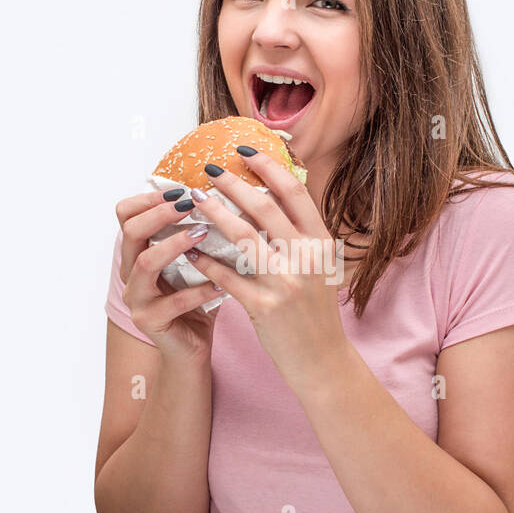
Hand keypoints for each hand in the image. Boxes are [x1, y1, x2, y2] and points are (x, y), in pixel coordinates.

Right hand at [115, 190, 223, 360]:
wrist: (192, 349)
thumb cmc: (198, 301)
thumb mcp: (198, 263)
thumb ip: (202, 234)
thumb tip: (231, 198)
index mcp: (138, 253)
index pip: (126, 215)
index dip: (149, 199)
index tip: (180, 190)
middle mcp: (130, 273)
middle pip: (131, 232)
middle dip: (160, 213)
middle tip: (190, 203)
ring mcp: (137, 299)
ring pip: (146, 264)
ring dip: (175, 245)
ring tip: (203, 233)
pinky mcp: (150, 322)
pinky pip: (172, 302)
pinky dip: (198, 290)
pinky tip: (220, 285)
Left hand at [183, 151, 350, 385]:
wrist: (323, 361)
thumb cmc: (315, 313)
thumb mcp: (319, 268)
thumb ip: (299, 236)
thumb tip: (270, 198)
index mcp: (321, 243)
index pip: (295, 193)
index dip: (269, 167)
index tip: (245, 151)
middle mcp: (306, 259)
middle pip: (264, 208)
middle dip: (233, 184)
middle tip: (209, 169)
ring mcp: (286, 283)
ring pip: (243, 237)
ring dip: (214, 214)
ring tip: (194, 199)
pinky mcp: (265, 308)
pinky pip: (228, 277)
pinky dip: (207, 261)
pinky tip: (190, 250)